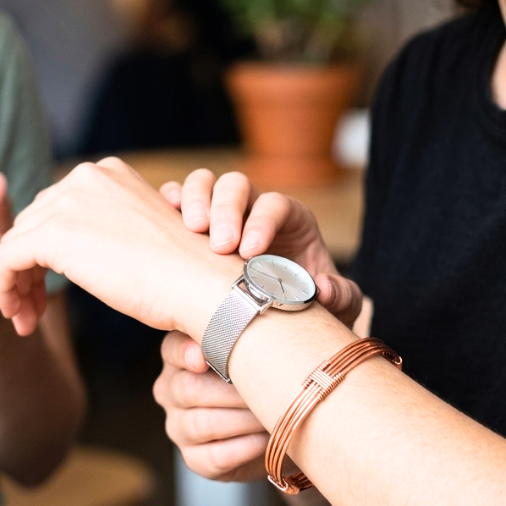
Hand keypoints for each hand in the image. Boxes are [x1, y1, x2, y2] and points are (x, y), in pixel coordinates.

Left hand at [0, 158, 241, 336]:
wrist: (201, 284)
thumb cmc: (180, 272)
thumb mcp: (137, 234)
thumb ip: (103, 227)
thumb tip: (76, 247)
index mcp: (108, 173)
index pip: (55, 207)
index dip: (46, 249)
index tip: (51, 287)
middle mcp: (86, 176)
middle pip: (32, 223)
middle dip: (29, 267)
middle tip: (35, 308)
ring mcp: (69, 201)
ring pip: (15, 242)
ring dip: (16, 282)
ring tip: (27, 317)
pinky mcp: (54, 234)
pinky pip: (5, 260)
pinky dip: (4, 289)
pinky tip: (20, 317)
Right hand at [153, 331, 267, 482]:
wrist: (279, 423)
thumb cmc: (262, 375)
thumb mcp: (250, 349)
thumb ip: (240, 335)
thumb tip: (243, 329)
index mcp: (178, 355)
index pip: (173, 349)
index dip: (187, 353)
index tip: (205, 359)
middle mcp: (170, 390)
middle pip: (189, 389)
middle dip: (232, 391)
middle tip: (265, 389)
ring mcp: (178, 426)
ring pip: (203, 424)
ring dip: (243, 420)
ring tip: (270, 414)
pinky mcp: (194, 459)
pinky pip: (215, 457)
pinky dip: (245, 447)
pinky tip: (264, 439)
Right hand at [161, 170, 362, 327]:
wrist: (270, 321)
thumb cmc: (304, 307)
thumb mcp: (336, 306)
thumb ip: (340, 297)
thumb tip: (322, 290)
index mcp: (289, 220)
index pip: (275, 205)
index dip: (262, 221)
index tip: (250, 252)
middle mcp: (252, 210)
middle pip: (237, 186)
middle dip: (227, 209)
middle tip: (220, 245)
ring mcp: (219, 214)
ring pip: (204, 183)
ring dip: (195, 200)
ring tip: (192, 230)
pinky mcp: (191, 227)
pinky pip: (176, 198)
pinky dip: (170, 200)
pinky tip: (165, 217)